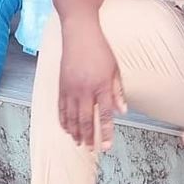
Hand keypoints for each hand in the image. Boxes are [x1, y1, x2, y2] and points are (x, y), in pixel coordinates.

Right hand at [58, 19, 126, 150]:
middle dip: (89, 137)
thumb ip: (118, 91)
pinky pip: (61, 107)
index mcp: (101, 85)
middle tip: (91, 150)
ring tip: (79, 143)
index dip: (106, 133)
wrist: (79, 33)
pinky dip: (63, 120)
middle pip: (86, 120)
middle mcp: (85, 89)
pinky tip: (66, 128)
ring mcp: (71, 88)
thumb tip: (122, 111)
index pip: (105, 114)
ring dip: (75, 132)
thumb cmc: (99, 49)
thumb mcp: (114, 68)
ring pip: (72, 117)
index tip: (106, 147)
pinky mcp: (61, 85)